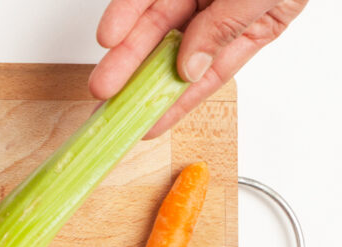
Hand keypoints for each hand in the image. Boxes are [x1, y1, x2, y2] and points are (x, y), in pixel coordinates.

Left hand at [89, 0, 307, 137]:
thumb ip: (228, 30)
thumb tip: (189, 70)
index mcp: (252, 26)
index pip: (207, 75)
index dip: (175, 104)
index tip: (144, 128)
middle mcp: (218, 7)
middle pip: (170, 50)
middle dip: (137, 78)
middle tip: (111, 100)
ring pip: (152, 21)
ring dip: (125, 49)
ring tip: (102, 76)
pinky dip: (127, 9)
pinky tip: (111, 30)